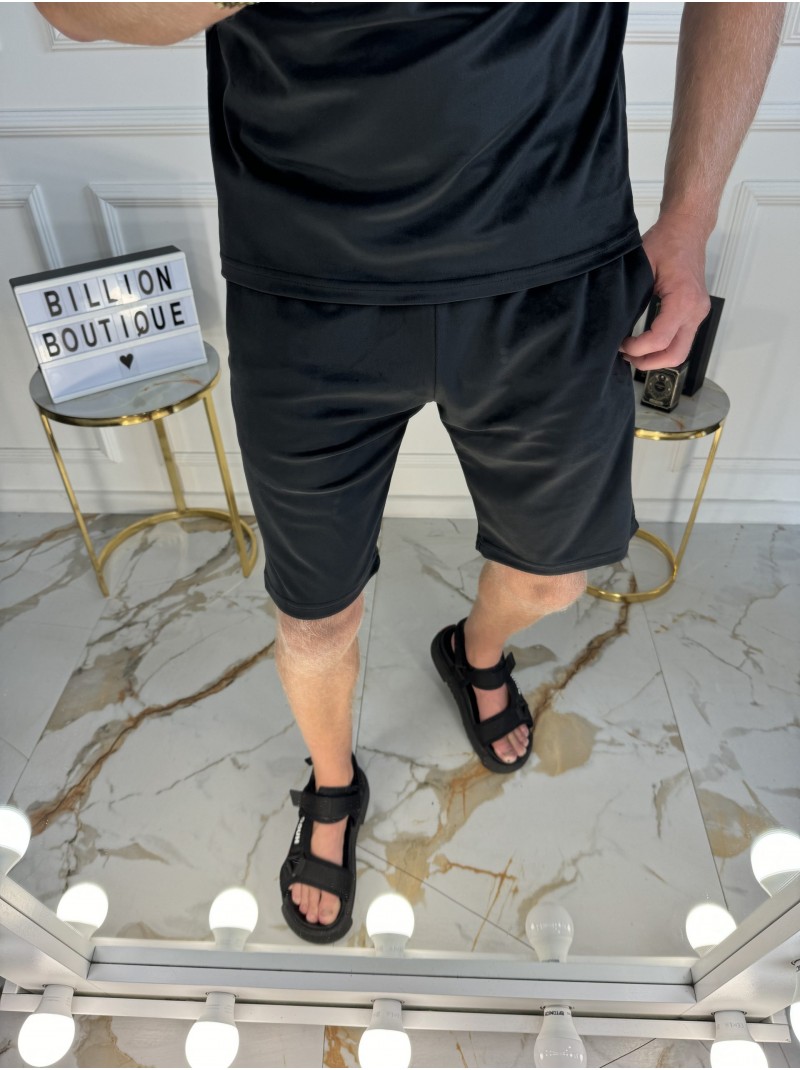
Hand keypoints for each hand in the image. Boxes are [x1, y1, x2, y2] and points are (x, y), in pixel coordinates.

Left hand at [618, 214, 711, 371]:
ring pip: (681, 351)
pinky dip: (664, 347)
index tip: (621, 345)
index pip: (660, 339)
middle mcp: (695, 310)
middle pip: (675, 354)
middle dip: (649, 362)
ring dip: (657, 358)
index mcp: (684, 300)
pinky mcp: (695, 313)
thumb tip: (614, 321)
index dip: (637, 349)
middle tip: (627, 359)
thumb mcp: (642, 265)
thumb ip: (632, 296)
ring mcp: (698, 313)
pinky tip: (646, 343)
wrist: (687, 230)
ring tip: (635, 353)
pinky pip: (682, 340)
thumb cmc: (668, 241)